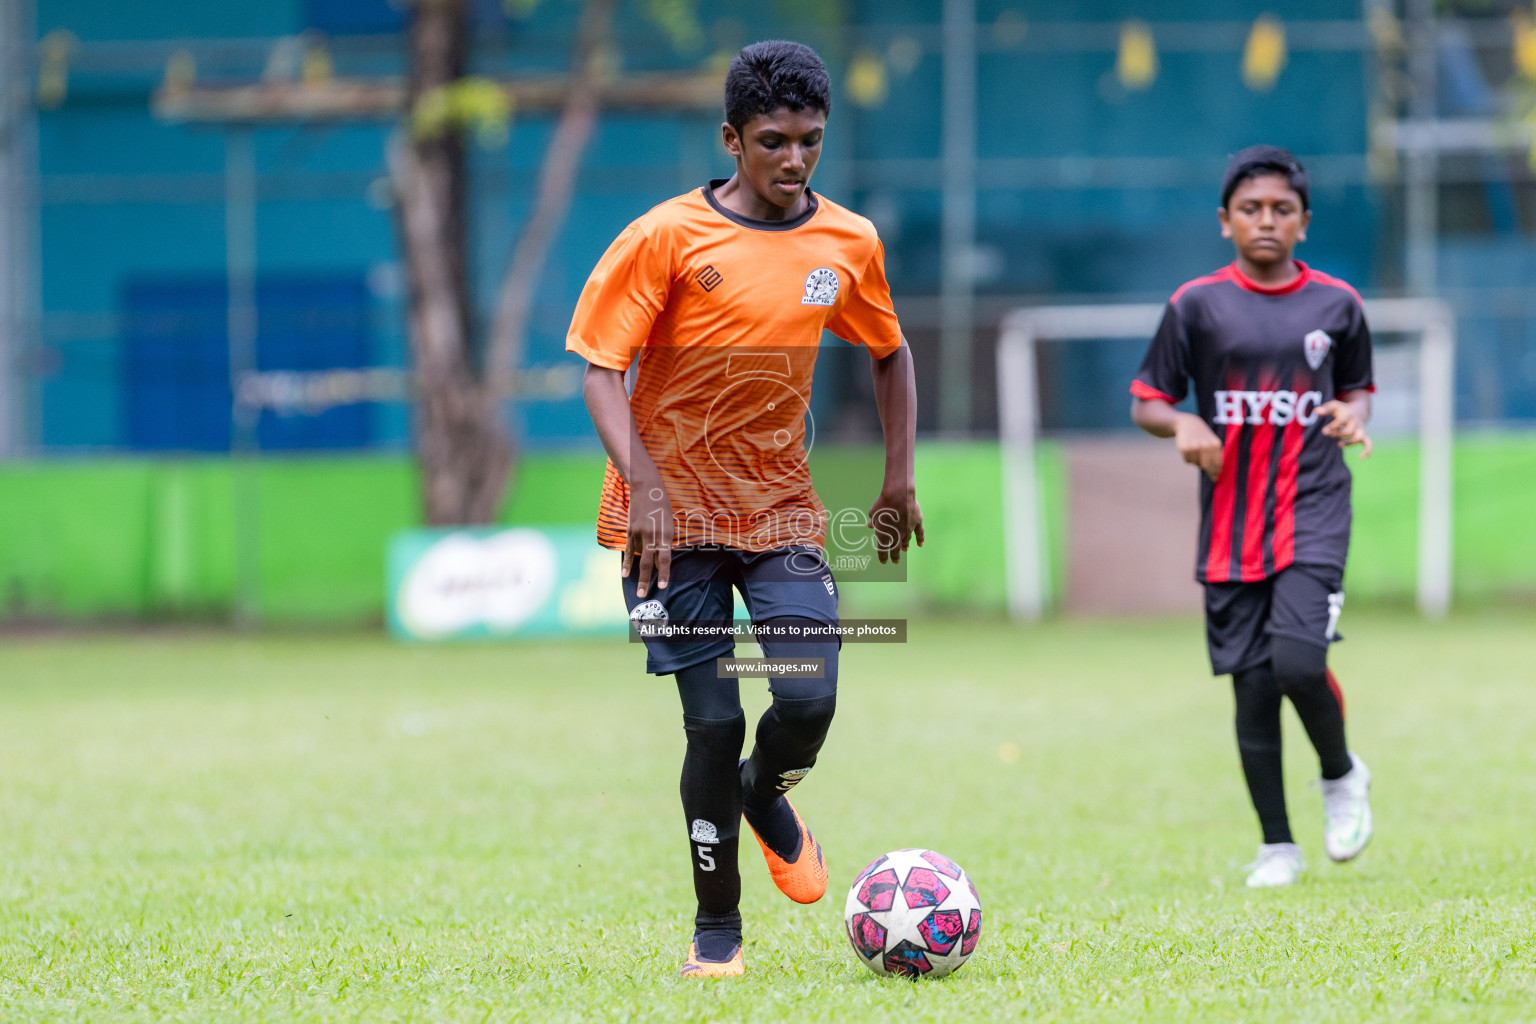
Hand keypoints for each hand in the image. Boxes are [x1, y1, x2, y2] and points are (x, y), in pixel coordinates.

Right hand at [624, 475, 673, 597]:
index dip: (664, 573)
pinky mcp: (630, 531)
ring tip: (636, 586)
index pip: (665, 558)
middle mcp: (652, 535)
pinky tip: (625, 574)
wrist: (647, 489)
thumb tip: (660, 560)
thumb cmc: (663, 507)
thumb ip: (666, 542)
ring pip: (639, 556)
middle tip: (642, 595)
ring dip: (639, 570)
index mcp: (666, 534)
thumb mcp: (670, 523)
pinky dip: (627, 563)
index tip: (662, 586)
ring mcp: (639, 533)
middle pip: (648, 562)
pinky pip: (629, 550)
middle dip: (645, 580)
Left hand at [867, 485, 923, 563]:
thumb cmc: (883, 503)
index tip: (884, 561)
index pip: (883, 550)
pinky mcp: (917, 522)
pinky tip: (920, 544)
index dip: (883, 557)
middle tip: (896, 561)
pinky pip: (919, 533)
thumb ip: (873, 521)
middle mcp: (897, 535)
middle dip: (895, 556)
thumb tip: (869, 525)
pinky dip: (920, 539)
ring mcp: (908, 530)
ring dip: (905, 545)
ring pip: (906, 540)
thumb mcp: (873, 513)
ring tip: (905, 549)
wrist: (898, 495)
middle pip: (896, 548)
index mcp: (884, 535)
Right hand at [1174, 412, 1224, 479]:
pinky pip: (1188, 461)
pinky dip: (1188, 458)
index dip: (1216, 472)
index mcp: (1215, 444)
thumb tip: (1216, 474)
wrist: (1188, 424)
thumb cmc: (1203, 436)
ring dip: (1196, 462)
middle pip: (1207, 466)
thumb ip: (1216, 456)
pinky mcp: (1184, 448)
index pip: (1216, 463)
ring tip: (1196, 452)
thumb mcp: (1212, 443)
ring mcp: (1194, 447)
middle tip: (1212, 477)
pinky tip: (1189, 450)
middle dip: (1209, 472)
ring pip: (1196, 464)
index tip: (1216, 478)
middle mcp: (1205, 446)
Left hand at [1318, 399, 1372, 458]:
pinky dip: (1367, 450)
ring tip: (1339, 444)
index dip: (1332, 427)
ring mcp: (1360, 429)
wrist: (1358, 410)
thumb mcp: (1333, 406)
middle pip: (1348, 431)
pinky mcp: (1363, 435)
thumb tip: (1316, 411)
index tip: (1324, 431)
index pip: (1340, 421)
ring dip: (1348, 443)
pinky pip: (1368, 443)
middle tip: (1331, 435)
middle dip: (1338, 435)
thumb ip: (1325, 409)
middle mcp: (1355, 422)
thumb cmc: (1341, 410)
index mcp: (1347, 414)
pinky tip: (1362, 458)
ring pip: (1357, 437)